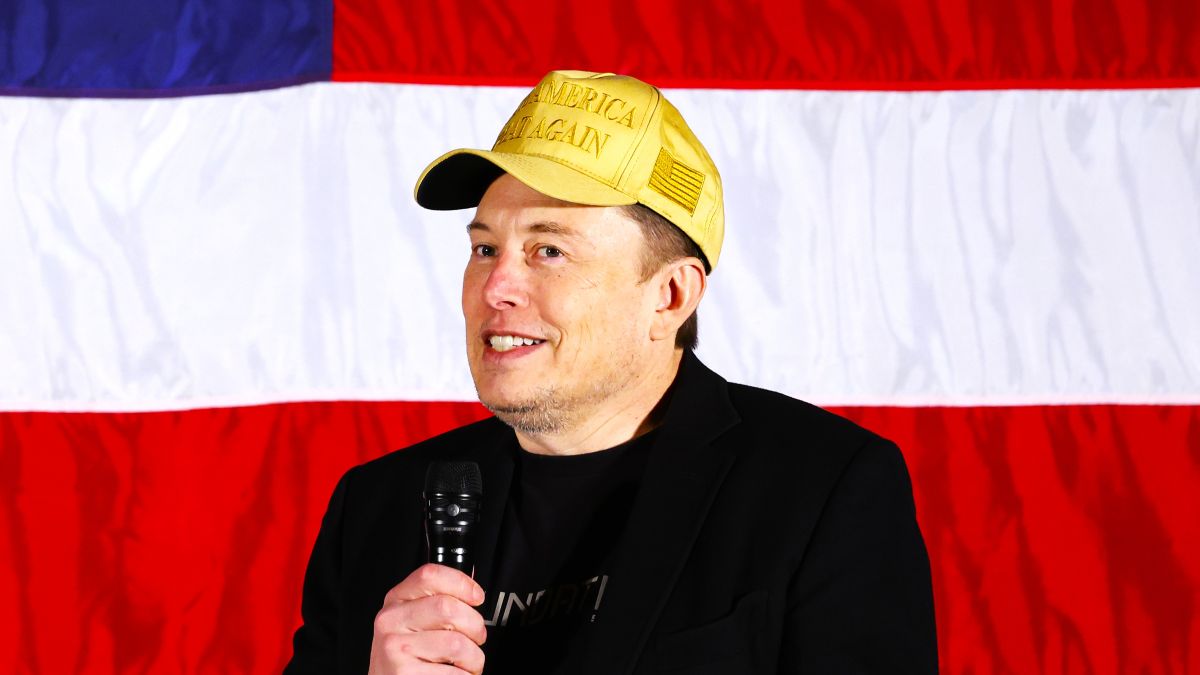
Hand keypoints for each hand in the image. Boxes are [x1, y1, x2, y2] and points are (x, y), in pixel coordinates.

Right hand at [367, 563, 487, 673]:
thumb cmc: (406, 658)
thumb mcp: (412, 622)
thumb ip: (435, 602)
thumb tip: (470, 587)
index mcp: (396, 601)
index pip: (429, 576)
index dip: (461, 583)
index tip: (476, 597)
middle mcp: (391, 622)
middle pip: (448, 608)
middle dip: (475, 626)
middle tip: (476, 638)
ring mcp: (395, 649)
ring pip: (456, 643)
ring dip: (474, 658)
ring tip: (465, 663)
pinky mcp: (405, 674)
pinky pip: (454, 673)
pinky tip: (454, 674)